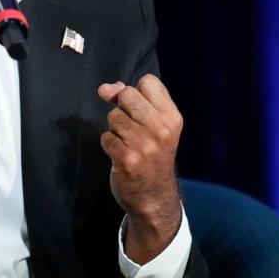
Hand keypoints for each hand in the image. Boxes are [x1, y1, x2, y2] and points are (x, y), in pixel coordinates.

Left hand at [97, 74, 182, 263]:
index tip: (138, 109)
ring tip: (128, 144)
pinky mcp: (127, 159)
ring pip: (113, 117)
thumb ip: (133, 101)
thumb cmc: (152, 155)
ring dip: (115, 129)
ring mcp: (145, 145)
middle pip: (126, 94)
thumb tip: (105, 88)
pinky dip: (108, 145)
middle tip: (131, 129)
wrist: (153, 197)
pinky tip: (120, 156)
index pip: (148, 81)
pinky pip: (106, 137)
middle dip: (122, 108)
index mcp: (173, 118)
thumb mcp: (155, 126)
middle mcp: (162, 130)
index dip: (136, 91)